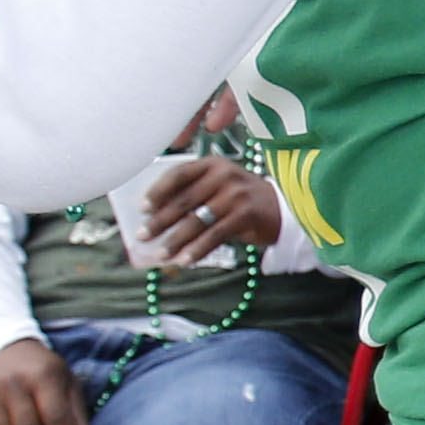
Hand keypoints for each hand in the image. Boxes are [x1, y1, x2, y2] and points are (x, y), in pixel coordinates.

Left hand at [136, 153, 287, 263]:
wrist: (282, 209)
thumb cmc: (241, 199)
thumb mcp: (218, 187)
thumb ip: (192, 195)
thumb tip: (155, 218)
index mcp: (212, 164)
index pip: (178, 174)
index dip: (157, 192)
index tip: (142, 208)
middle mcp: (224, 175)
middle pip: (184, 200)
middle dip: (160, 220)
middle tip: (143, 235)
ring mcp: (236, 194)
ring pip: (197, 220)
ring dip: (176, 240)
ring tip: (161, 253)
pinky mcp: (246, 215)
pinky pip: (215, 235)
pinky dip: (198, 249)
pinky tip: (185, 260)